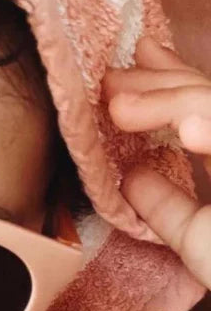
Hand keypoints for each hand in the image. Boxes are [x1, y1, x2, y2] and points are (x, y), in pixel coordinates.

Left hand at [102, 36, 210, 288]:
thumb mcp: (198, 238)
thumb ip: (167, 206)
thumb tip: (130, 177)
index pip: (204, 105)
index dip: (166, 80)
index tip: (124, 72)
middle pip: (209, 94)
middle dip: (156, 83)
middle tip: (109, 83)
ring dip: (173, 102)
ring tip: (121, 110)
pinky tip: (189, 132)